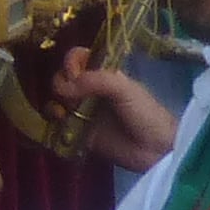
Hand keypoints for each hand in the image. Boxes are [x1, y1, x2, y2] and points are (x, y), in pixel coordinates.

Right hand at [51, 48, 179, 172]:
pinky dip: (53, 120)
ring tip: (63, 110)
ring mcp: (84, 112)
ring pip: (58, 99)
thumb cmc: (145, 114)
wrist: (156, 150)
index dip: (72, 61)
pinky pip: (59, 123)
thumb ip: (96, 81)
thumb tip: (63, 86)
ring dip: (55, 101)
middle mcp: (91, 91)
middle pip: (64, 77)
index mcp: (104, 75)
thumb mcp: (125, 89)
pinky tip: (60, 121)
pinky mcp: (80, 133)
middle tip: (70, 95)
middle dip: (61, 82)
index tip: (74, 72)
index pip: (79, 58)